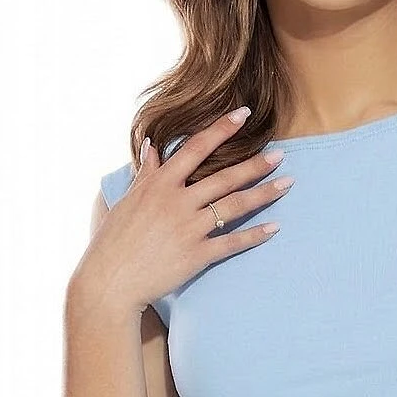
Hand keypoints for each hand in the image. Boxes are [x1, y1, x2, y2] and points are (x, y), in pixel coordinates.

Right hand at [82, 110, 292, 314]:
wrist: (109, 281)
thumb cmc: (114, 240)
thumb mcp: (127, 200)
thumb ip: (146, 173)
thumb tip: (152, 146)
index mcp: (159, 185)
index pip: (195, 148)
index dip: (222, 129)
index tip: (244, 114)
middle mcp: (176, 202)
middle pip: (224, 177)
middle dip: (256, 165)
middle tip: (281, 154)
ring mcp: (188, 229)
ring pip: (234, 206)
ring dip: (264, 194)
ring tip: (287, 183)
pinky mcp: (196, 255)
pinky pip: (232, 242)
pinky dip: (255, 235)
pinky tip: (275, 227)